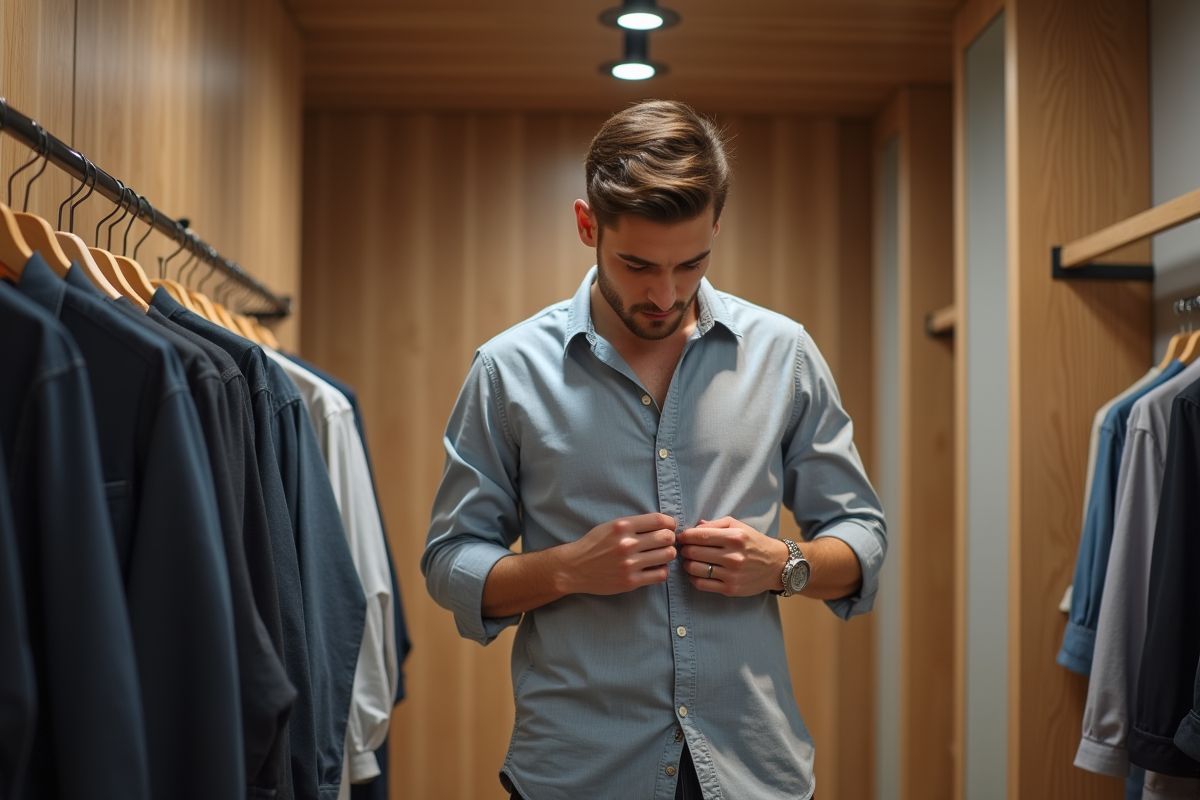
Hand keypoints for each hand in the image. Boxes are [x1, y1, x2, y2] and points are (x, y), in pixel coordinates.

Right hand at [559, 513, 677, 595]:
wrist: (574, 568)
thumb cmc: (594, 544)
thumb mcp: (610, 526)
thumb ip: (634, 524)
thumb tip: (662, 524)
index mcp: (622, 526)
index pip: (659, 520)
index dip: (669, 523)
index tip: (669, 527)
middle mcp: (627, 544)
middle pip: (666, 538)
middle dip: (670, 538)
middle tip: (665, 542)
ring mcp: (629, 564)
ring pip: (667, 555)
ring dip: (668, 554)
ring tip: (661, 555)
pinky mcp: (630, 581)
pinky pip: (660, 575)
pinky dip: (662, 570)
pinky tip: (655, 568)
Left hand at [676, 517, 788, 595]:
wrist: (776, 565)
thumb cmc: (754, 542)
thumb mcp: (738, 526)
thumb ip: (716, 524)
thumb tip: (695, 527)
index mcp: (734, 538)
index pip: (701, 536)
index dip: (686, 536)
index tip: (681, 537)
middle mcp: (733, 556)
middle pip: (695, 552)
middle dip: (685, 549)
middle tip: (684, 548)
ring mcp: (732, 574)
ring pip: (695, 569)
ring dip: (687, 564)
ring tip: (689, 560)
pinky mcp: (730, 589)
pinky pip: (702, 584)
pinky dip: (693, 578)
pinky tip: (695, 573)